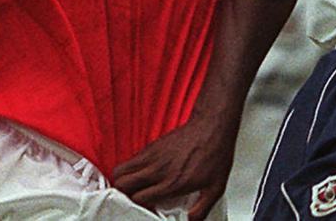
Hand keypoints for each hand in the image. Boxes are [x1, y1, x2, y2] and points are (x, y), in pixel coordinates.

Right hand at [113, 113, 237, 220]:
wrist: (212, 127)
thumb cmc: (215, 153)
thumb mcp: (215, 188)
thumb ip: (201, 209)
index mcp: (172, 183)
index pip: (139, 199)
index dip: (138, 207)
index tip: (145, 209)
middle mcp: (158, 170)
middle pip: (122, 185)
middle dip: (122, 195)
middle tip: (131, 200)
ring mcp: (152, 156)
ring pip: (120, 171)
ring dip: (121, 182)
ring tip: (131, 188)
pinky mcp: (151, 146)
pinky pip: (129, 160)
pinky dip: (128, 170)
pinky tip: (140, 175)